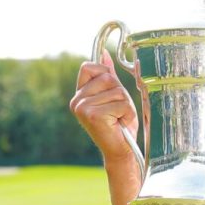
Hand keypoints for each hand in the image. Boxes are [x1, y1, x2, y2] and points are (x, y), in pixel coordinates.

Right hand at [69, 50, 138, 165]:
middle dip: (121, 94)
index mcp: (79, 95)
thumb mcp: (115, 97)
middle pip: (108, 78)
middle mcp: (76, 100)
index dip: (106, 75)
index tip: (112, 93)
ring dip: (126, 105)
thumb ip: (108, 76)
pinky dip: (127, 114)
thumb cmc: (120, 126)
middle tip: (118, 112)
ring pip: (117, 90)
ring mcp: (82, 107)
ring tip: (120, 119)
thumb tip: (104, 53)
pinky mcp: (93, 115)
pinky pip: (121, 103)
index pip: (89, 67)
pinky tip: (120, 125)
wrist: (121, 152)